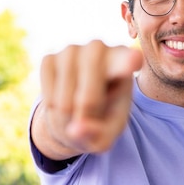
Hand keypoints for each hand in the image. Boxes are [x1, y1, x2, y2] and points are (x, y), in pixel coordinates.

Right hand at [33, 40, 142, 158]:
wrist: (77, 106)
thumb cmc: (103, 116)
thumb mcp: (109, 132)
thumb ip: (99, 135)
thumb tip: (75, 130)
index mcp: (126, 61)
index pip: (129, 60)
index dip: (129, 61)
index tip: (135, 59)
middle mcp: (99, 48)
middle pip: (89, 97)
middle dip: (85, 121)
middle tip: (90, 120)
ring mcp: (72, 50)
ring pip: (64, 101)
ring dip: (67, 118)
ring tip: (77, 111)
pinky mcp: (49, 58)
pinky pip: (48, 97)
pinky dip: (52, 110)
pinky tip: (62, 100)